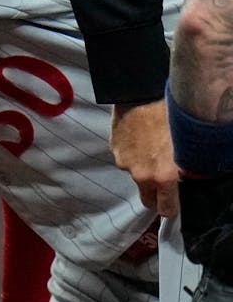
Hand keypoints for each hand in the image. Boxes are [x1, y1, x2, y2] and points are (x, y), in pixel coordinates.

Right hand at [110, 100, 178, 217]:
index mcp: (163, 176)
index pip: (166, 209)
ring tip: (152, 147)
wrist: (142, 92)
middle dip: (156, 194)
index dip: (171, 207)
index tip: (174, 203)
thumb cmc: (171, 116)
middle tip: (164, 179)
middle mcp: (141, 174)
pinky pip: (126, 157)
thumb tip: (186, 179)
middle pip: (147, 198)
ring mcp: (124, 161)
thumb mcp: (188, 147)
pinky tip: (141, 136)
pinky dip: (133, 152)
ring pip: (136, 174)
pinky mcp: (114, 147)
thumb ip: (184, 170)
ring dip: (143, 167)